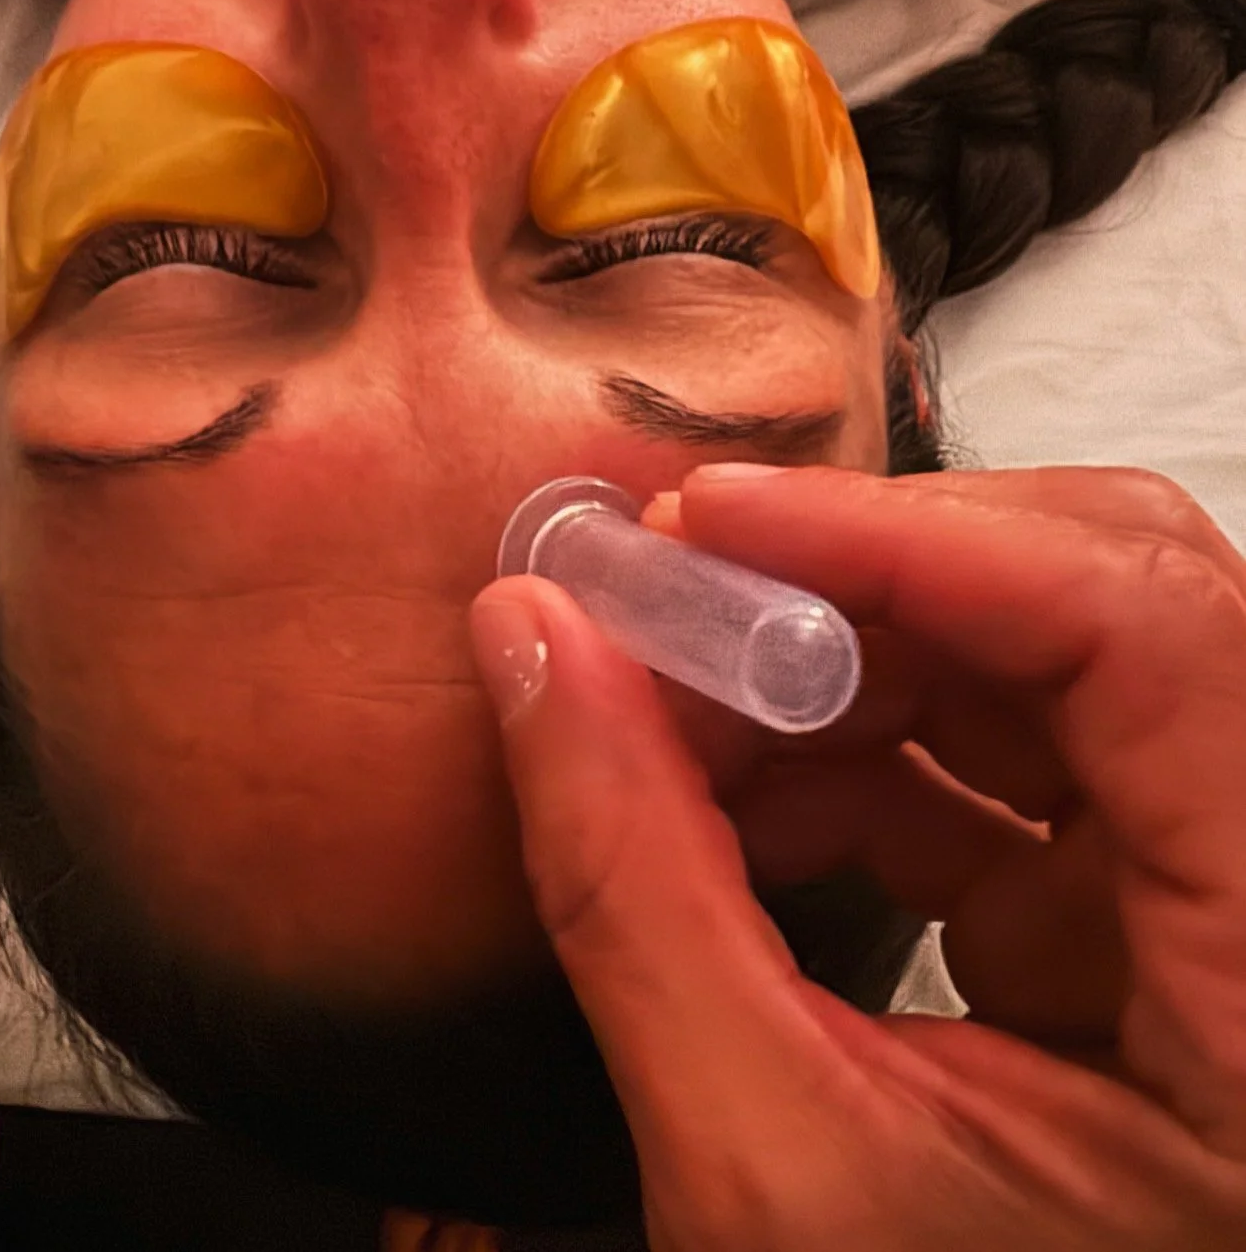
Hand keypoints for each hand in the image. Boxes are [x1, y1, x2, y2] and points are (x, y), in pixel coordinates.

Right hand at [471, 465, 1245, 1248]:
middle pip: (1108, 604)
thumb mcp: (772, 1180)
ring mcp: (1215, 896)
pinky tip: (717, 773)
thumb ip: (636, 893)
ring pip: (1048, 660)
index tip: (711, 523)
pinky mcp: (1143, 916)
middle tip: (667, 581)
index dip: (922, 539)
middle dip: (866, 578)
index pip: (1152, 631)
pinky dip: (850, 744)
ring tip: (655, 685)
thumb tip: (527, 639)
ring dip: (840, 654)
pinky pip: (1003, 758)